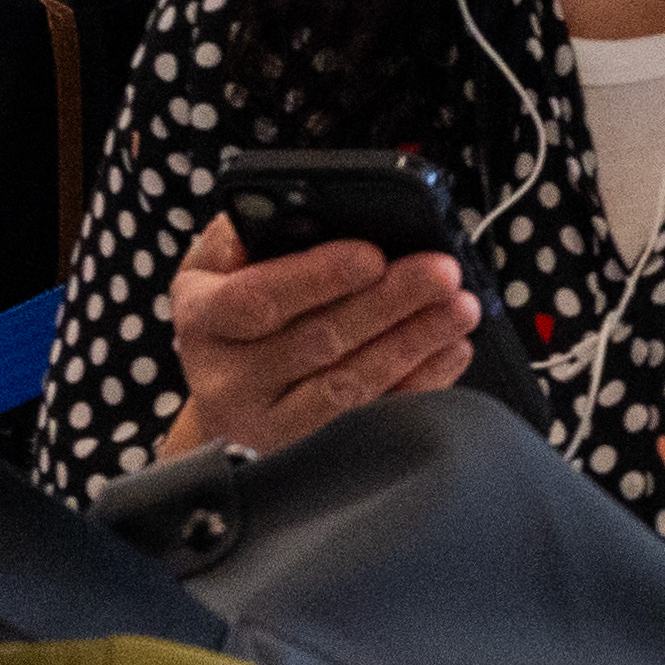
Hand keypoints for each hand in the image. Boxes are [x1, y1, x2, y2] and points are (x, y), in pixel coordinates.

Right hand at [154, 214, 480, 461]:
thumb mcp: (222, 261)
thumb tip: (303, 211)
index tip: (373, 255)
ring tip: (460, 307)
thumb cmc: (235, 306)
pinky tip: (450, 350)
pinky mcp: (310, 453)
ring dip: (413, 342)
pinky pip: (372, 419)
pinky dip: (419, 384)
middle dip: (388, 303)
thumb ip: (254, 230)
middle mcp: (229, 379)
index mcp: (203, 318)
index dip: (317, 277)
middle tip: (442, 272)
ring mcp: (269, 425)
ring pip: (349, 385)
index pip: (256, 299)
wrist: (228, 389)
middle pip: (317, 342)